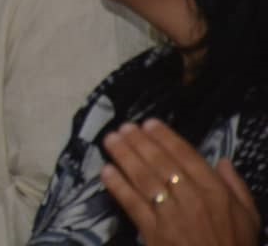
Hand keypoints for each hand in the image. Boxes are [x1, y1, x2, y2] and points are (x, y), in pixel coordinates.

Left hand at [101, 119, 259, 245]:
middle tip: (122, 127)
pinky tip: (106, 172)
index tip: (148, 123)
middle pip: (160, 163)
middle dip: (139, 142)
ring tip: (110, 141)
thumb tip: (223, 160)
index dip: (165, 138)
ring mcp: (171, 215)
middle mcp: (192, 198)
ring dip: (124, 157)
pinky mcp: (153, 232)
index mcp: (215, 192)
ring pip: (144, 178)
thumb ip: (236, 187)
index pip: (186, 156)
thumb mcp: (248, 217)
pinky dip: (118, 186)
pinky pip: (133, 204)